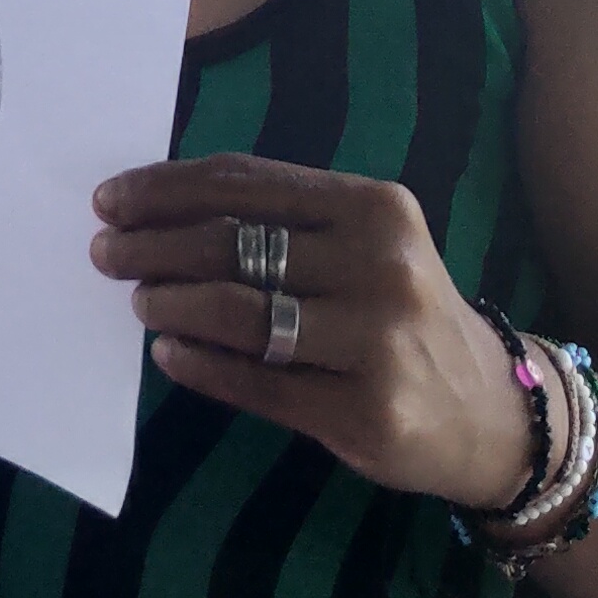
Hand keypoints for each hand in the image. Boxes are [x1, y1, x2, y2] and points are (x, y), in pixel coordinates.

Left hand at [92, 152, 539, 509]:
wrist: (491, 412)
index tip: (110, 200)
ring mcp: (376, 342)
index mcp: (374, 208)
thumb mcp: (363, 247)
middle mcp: (380, 266)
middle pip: (232, 245)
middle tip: (106, 254)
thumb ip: (282, 224)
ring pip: (238, 312)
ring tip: (140, 302)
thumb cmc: (402, 314)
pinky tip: (168, 352)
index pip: (245, 184)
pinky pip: (256, 382)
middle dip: (152, 246)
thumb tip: (157, 212)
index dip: (165, 190)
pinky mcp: (363, 411)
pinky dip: (199, 364)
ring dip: (169, 304)